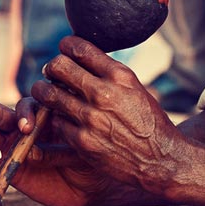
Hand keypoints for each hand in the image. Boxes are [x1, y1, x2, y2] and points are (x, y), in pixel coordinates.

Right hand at [0, 100, 115, 205]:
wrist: (94, 179)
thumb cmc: (92, 149)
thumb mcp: (83, 134)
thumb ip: (69, 124)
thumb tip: (65, 107)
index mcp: (41, 113)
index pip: (27, 107)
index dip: (25, 114)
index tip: (29, 127)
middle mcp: (24, 126)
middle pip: (0, 115)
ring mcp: (14, 146)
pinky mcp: (9, 167)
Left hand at [33, 36, 190, 194]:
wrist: (161, 160)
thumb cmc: (148, 121)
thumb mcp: (135, 88)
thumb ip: (109, 73)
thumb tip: (80, 56)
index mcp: (119, 76)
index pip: (79, 48)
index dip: (66, 45)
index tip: (64, 50)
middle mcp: (103, 93)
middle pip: (58, 66)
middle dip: (51, 67)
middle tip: (51, 72)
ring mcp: (91, 118)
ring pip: (49, 93)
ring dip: (43, 90)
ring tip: (45, 91)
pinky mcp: (82, 141)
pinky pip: (55, 121)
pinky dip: (56, 117)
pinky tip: (62, 118)